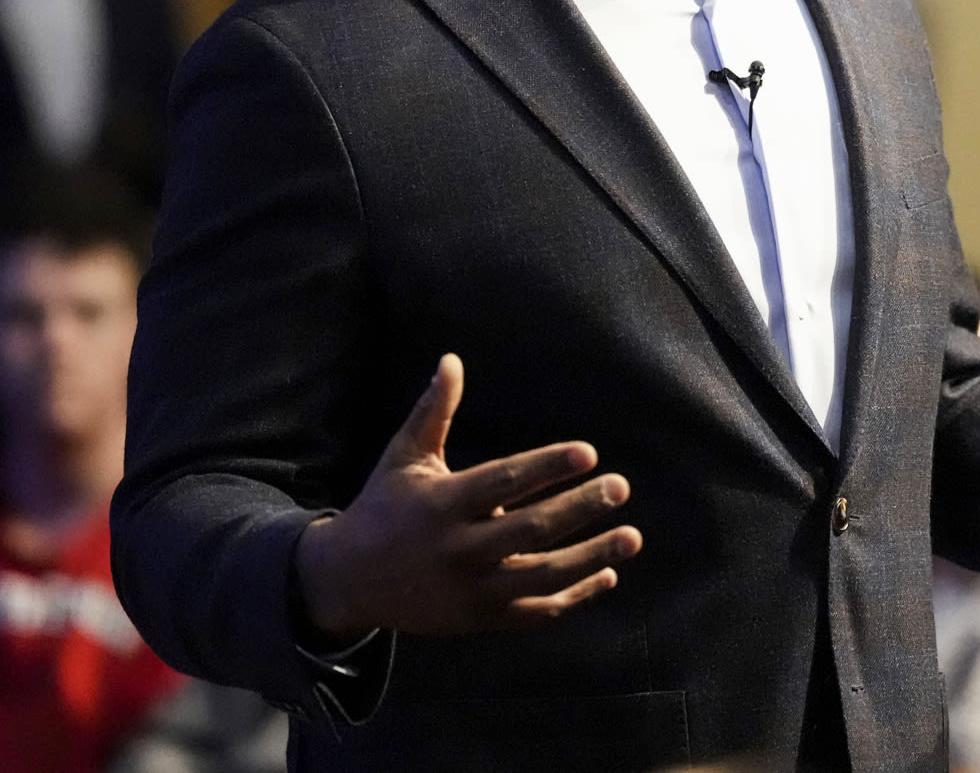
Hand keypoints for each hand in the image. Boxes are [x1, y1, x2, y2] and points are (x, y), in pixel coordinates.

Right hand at [293, 355, 642, 639]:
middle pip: (530, 529)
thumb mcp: (403, 458)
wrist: (347, 582)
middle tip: (621, 487)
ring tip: (632, 536)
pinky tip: (607, 575)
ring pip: (540, 576)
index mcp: (441, 504)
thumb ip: (434, 412)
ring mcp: (470, 590)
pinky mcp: (479, 619)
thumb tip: (452, 359)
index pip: (504, 482)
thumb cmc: (384, 507)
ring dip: (591, 557)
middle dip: (580, 508)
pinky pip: (534, 612)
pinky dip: (574, 598)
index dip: (547, 466)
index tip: (588, 453)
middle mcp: (457, 550)